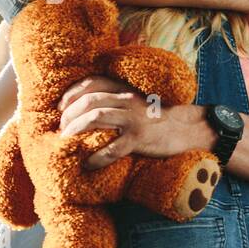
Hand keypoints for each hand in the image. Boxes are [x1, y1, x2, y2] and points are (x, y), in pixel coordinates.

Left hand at [58, 76, 210, 168]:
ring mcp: (133, 119)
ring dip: (75, 129)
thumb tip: (89, 111)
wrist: (187, 129)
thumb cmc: (158, 119)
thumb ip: (117, 101)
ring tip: (67, 142)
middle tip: (62, 129)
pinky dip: (96, 158)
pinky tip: (88, 164)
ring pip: (95, 117)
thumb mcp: (138, 103)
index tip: (61, 108)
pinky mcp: (139, 139)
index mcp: (125, 90)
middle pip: (89, 101)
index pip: (92, 83)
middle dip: (69, 115)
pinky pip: (111, 148)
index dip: (72, 94)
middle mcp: (127, 100)